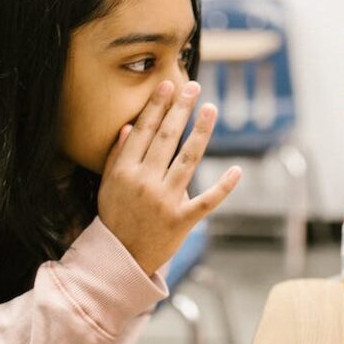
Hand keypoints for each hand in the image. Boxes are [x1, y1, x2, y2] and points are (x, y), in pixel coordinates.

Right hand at [98, 80, 240, 274]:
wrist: (121, 258)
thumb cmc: (116, 217)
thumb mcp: (107, 185)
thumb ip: (117, 155)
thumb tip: (130, 126)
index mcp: (124, 172)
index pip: (144, 131)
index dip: (156, 106)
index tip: (167, 85)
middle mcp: (144, 183)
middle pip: (166, 138)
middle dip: (180, 109)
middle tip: (193, 86)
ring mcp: (164, 202)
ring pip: (188, 160)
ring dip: (201, 132)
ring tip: (211, 108)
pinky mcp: (182, 221)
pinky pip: (207, 200)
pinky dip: (223, 187)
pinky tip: (236, 170)